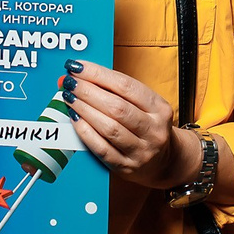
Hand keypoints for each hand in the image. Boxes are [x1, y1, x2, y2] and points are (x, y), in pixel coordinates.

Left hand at [62, 61, 196, 187]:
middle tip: (70, 82)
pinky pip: (101, 148)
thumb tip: (81, 75)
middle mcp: (154, 130)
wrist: (164, 160)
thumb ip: (116, 90)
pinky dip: (85, 132)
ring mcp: (141, 151)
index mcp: (160, 108)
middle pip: (116, 107)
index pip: (126, 86)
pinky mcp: (126, 167)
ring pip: (109, 128)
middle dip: (88, 91)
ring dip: (84, 109)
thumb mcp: (144, 105)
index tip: (78, 66)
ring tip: (69, 97)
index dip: (98, 74)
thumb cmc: (148, 125)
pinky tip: (74, 119)